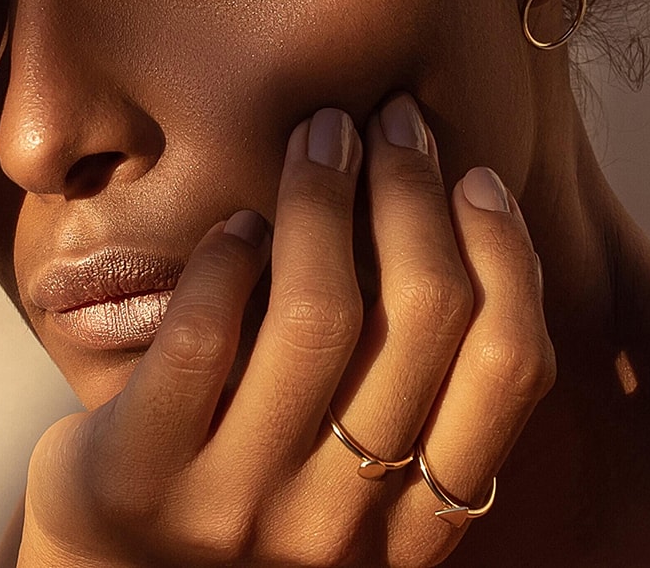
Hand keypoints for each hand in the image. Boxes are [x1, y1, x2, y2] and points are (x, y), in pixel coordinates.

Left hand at [18, 96, 555, 566]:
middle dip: (413, 193)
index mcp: (417, 526)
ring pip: (320, 315)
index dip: (507, 255)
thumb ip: (404, 405)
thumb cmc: (243, 518)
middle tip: (390, 124)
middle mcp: (343, 525)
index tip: (474, 178)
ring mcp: (239, 507)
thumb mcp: (350, 493)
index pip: (509, 370)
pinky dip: (229, 258)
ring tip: (321, 138)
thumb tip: (458, 233)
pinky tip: (237, 228)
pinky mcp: (140, 480)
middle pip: (422, 320)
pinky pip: (205, 336)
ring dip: (324, 199)